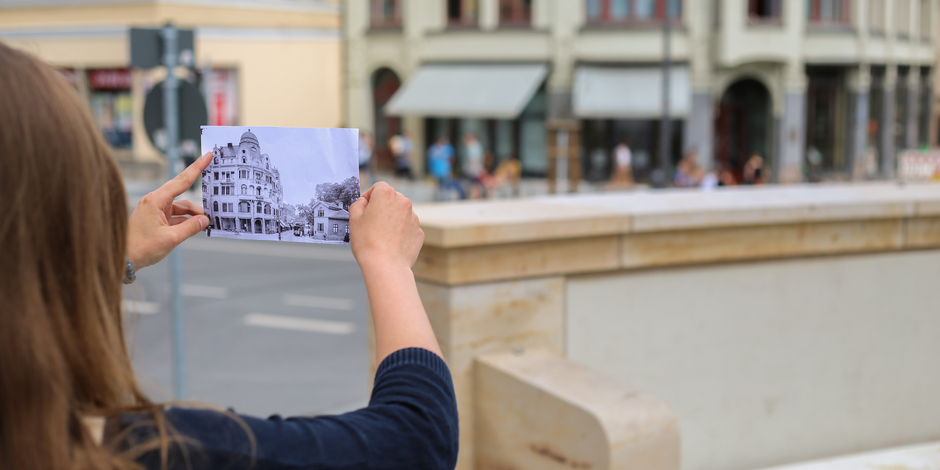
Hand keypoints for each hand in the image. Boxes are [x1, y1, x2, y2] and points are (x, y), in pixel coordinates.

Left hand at [127, 152, 211, 268]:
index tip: (207, 156)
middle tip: (214, 203)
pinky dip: (187, 222)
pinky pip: (176, 217)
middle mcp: (155, 202)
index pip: (182, 180)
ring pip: (181, 208)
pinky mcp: (156, 220)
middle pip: (184, 196)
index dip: (197, 168)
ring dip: (193, 216)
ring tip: (205, 225)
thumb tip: (205, 221)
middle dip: (198, 203)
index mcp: (155, 200)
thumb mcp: (170, 238)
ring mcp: (156, 211)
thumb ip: (190, 228)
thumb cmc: (139, 247)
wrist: (122, 259)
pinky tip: (196, 228)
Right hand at [348, 182, 423, 270]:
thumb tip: (364, 202)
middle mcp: (404, 202)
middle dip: (382, 208)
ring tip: (381, 236)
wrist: (386, 266)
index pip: (378, 187)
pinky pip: (408, 228)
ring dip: (392, 220)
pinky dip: (401, 233)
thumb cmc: (367, 242)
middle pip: (391, 199)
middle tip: (371, 224)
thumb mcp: (353, 219)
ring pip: (401, 214)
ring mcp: (414, 218)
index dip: (369, 197)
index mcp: (386, 195)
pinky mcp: (419, 232)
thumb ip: (358, 204)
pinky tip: (391, 244)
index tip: (364, 209)